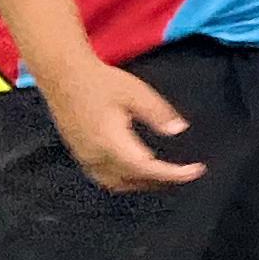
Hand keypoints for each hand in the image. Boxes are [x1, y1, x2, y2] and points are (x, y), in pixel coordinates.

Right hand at [47, 57, 201, 191]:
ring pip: (117, 184)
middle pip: (133, 181)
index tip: (195, 171)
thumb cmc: (99, 82)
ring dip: (142, 184)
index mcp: (111, 143)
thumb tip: (178, 130)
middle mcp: (96, 157)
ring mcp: (85, 157)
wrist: (63, 75)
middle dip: (161, 182)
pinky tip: (136, 170)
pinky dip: (125, 180)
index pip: (147, 169)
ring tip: (165, 176)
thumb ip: (158, 113)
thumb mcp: (136, 92)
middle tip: (185, 174)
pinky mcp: (80, 154)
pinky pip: (104, 178)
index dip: (173, 174)